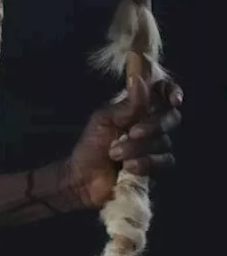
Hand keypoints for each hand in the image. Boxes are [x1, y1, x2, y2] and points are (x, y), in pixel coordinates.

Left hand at [66, 76, 182, 208]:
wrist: (83, 177)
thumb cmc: (91, 145)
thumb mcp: (104, 120)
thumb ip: (127, 104)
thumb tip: (138, 78)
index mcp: (137, 109)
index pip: (162, 94)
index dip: (171, 92)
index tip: (173, 100)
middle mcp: (150, 125)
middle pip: (171, 118)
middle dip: (153, 125)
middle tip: (132, 132)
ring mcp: (154, 146)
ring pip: (164, 142)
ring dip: (138, 148)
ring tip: (115, 153)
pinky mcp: (156, 166)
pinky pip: (164, 161)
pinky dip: (145, 163)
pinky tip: (128, 166)